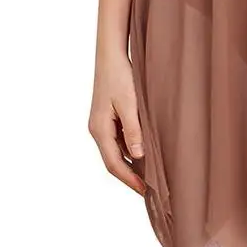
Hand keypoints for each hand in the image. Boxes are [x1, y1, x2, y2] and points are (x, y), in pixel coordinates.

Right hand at [89, 51, 146, 194]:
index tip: (145, 191)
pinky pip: (118, 142)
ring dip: (131, 166)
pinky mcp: (107, 119)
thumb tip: (138, 155)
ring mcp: (101, 125)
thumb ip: (134, 130)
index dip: (130, 180)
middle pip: (113, 161)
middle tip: (149, 190)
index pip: (114, 164)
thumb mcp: (130, 104)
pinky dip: (130, 152)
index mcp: (100, 129)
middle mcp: (97, 130)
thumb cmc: (120, 76)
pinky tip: (144, 155)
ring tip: (150, 176)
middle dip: (130, 177)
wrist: (111, 55)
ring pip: (115, 153)